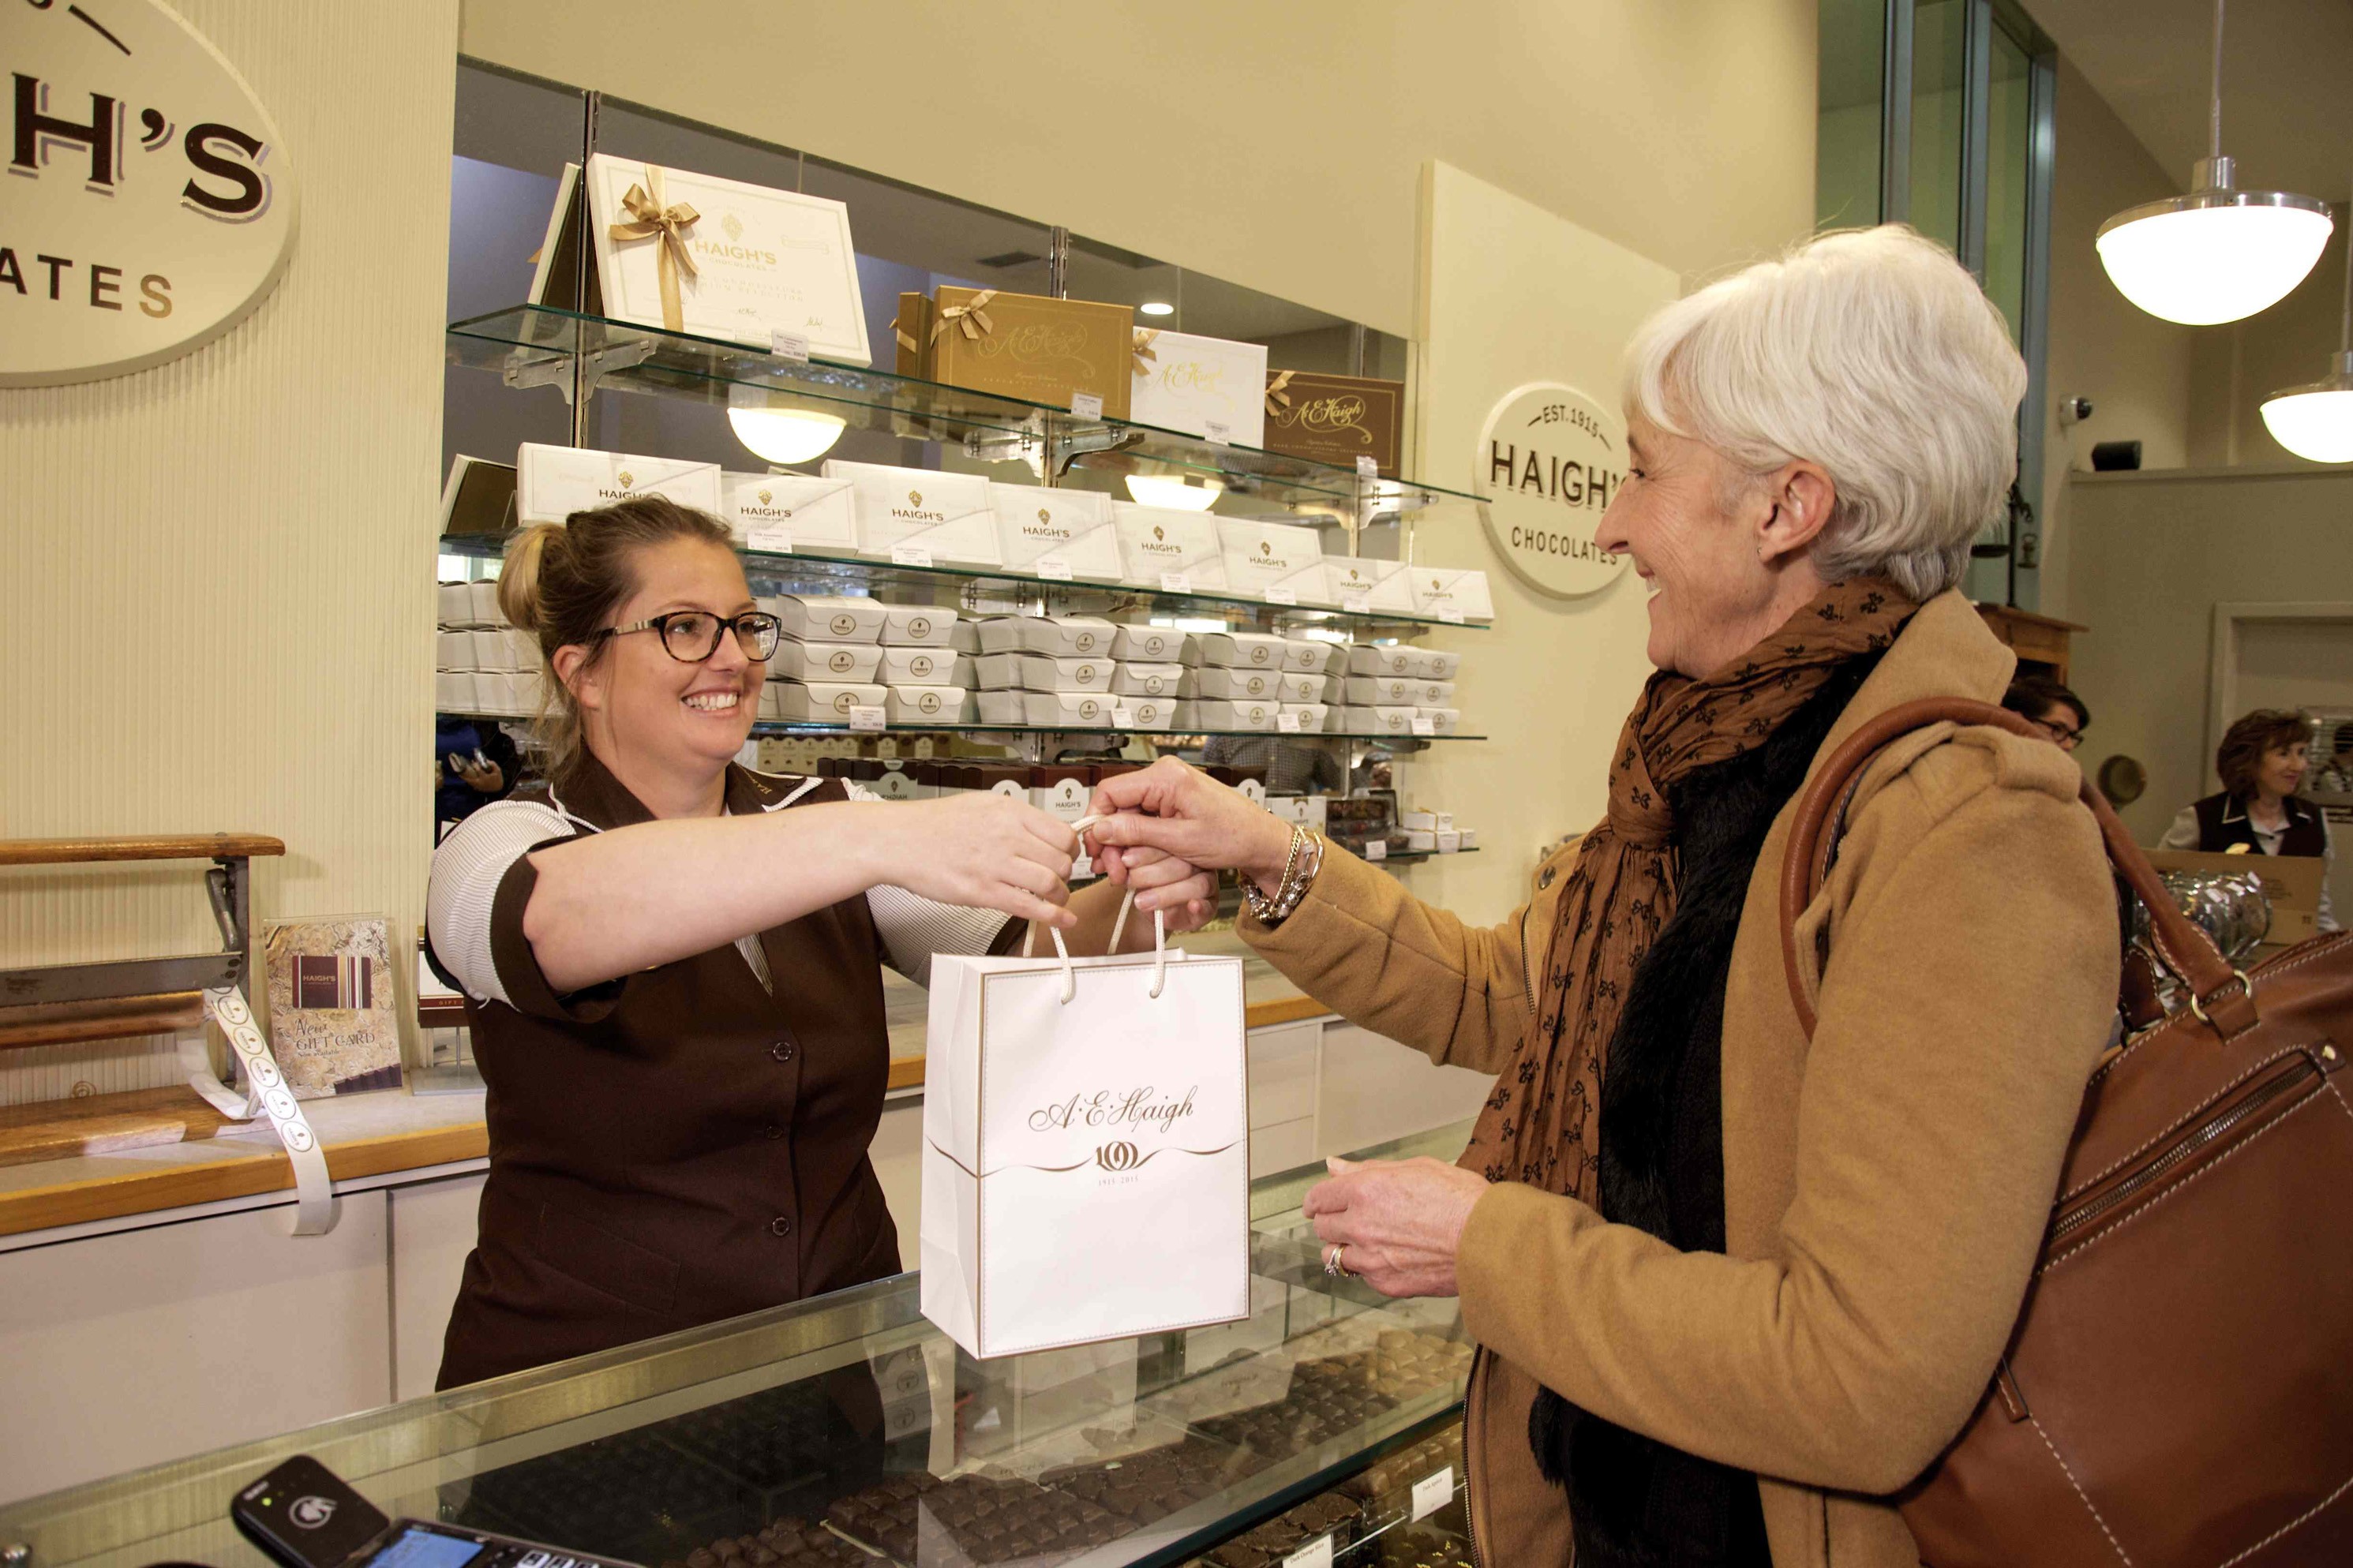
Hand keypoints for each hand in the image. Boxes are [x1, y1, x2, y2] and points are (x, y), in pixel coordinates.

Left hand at [452, 757, 503, 792]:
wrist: (498, 789)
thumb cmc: (498, 779)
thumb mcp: (498, 771)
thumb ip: (493, 764)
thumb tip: (486, 760)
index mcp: (484, 777)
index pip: (478, 770)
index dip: (475, 765)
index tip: (473, 760)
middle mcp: (480, 782)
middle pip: (469, 778)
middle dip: (465, 773)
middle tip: (462, 768)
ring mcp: (478, 786)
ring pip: (468, 782)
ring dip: (464, 777)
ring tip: (459, 773)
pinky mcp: (477, 788)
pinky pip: (470, 784)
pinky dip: (467, 780)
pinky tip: (464, 777)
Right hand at [862, 792, 1080, 928]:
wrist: (900, 841)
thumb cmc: (935, 825)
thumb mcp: (982, 804)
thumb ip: (1015, 819)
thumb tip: (1045, 832)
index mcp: (1009, 811)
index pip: (1063, 833)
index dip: (1071, 849)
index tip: (1068, 857)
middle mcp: (1007, 836)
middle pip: (1061, 860)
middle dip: (1067, 875)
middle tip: (1060, 880)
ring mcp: (995, 864)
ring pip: (1050, 884)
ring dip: (1060, 897)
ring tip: (1055, 900)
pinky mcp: (982, 892)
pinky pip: (1029, 907)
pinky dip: (1053, 918)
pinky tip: (1062, 921)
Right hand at [1083, 758, 1295, 896]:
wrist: (1261, 841)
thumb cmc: (1234, 836)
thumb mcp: (1181, 839)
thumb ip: (1137, 832)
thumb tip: (1101, 828)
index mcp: (1165, 777)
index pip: (1110, 791)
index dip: (1097, 822)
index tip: (1095, 850)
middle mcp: (1164, 776)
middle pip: (1117, 806)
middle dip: (1110, 840)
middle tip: (1109, 870)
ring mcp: (1168, 788)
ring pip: (1128, 815)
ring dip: (1122, 844)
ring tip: (1121, 872)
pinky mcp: (1173, 801)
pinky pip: (1143, 819)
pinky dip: (1136, 841)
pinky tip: (1135, 861)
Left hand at [1097, 837, 1216, 934]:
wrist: (1152, 910)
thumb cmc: (1142, 879)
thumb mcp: (1125, 863)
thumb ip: (1116, 850)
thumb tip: (1098, 836)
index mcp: (1178, 839)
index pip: (1167, 837)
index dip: (1143, 849)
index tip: (1123, 859)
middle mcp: (1195, 858)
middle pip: (1181, 860)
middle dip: (1150, 872)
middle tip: (1128, 880)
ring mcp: (1206, 880)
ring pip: (1194, 882)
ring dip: (1165, 893)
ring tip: (1141, 902)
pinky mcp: (1209, 905)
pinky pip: (1208, 904)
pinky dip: (1199, 906)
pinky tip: (1191, 906)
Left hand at [1302, 1156, 1488, 1298]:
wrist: (1488, 1241)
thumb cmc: (1461, 1199)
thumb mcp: (1416, 1168)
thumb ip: (1368, 1169)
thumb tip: (1335, 1165)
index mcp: (1365, 1190)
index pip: (1319, 1198)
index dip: (1316, 1201)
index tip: (1317, 1204)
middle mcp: (1360, 1225)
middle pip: (1323, 1227)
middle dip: (1331, 1221)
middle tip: (1349, 1220)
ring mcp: (1371, 1258)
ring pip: (1334, 1256)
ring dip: (1343, 1247)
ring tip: (1366, 1242)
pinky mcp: (1386, 1283)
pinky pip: (1361, 1276)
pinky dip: (1368, 1268)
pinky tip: (1389, 1258)